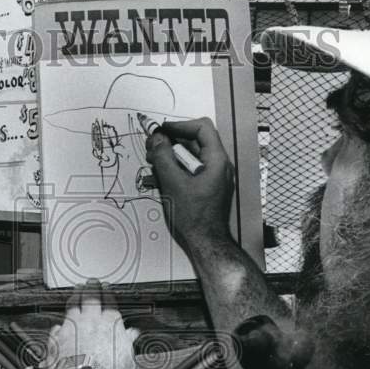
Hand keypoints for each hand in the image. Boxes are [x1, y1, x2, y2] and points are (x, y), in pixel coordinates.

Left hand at [46, 281, 139, 368]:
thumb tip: (132, 335)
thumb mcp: (127, 359)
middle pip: (90, 298)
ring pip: (72, 306)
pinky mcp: (57, 338)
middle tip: (91, 282)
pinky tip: (57, 324)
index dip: (107, 294)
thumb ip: (128, 343)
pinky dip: (58, 325)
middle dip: (91, 288)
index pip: (110, 303)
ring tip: (75, 292)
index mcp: (111, 324)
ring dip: (74, 297)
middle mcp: (91, 321)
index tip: (106, 288)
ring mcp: (72, 327)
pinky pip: (57, 327)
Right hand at [145, 117, 234, 251]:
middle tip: (151, 147)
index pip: (202, 128)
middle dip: (171, 142)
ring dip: (170, 157)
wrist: (206, 242)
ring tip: (152, 163)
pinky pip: (190, 171)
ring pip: (190, 157)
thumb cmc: (194, 215)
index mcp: (216, 160)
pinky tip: (159, 178)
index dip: (180, 125)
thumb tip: (157, 139)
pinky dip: (175, 170)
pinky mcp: (206, 187)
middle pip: (194, 142)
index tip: (161, 131)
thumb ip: (163, 157)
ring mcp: (213, 177)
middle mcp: (218, 165)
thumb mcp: (173, 183)